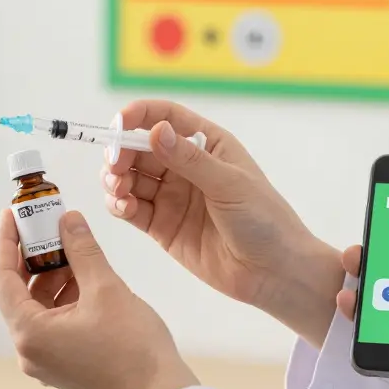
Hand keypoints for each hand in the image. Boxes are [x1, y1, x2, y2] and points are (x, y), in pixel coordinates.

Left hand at [0, 209, 198, 388]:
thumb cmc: (134, 350)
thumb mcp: (105, 288)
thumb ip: (81, 249)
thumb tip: (67, 220)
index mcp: (30, 334)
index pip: (1, 278)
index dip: (5, 241)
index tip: (11, 214)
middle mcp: (29, 350)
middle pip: (17, 291)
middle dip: (32, 255)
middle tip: (45, 224)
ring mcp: (46, 360)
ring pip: (37, 306)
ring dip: (51, 275)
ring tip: (71, 246)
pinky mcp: (63, 363)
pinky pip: (52, 321)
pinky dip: (63, 296)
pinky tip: (83, 275)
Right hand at [103, 100, 343, 346]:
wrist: (274, 272)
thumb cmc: (264, 220)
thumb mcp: (229, 184)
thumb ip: (190, 159)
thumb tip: (156, 131)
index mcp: (207, 144)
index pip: (166, 118)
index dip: (138, 116)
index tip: (117, 125)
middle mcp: (185, 166)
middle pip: (140, 148)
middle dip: (121, 152)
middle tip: (114, 166)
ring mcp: (172, 196)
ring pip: (130, 177)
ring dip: (115, 178)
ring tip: (118, 188)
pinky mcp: (162, 226)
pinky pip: (131, 208)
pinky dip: (119, 204)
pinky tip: (123, 207)